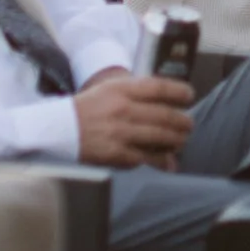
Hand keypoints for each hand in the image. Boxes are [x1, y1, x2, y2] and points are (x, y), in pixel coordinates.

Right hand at [74, 70, 194, 168]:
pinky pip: (145, 157)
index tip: (190, 95)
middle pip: (165, 115)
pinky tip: (169, 163)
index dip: (180, 92)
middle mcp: (123, 109)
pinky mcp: (116, 153)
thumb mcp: (111, 88)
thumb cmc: (89, 107)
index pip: (159, 87)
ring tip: (182, 141)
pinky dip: (160, 160)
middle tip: (189, 124)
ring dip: (177, 140)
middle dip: (183, 121)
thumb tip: (166, 98)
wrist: (60, 128)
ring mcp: (120, 132)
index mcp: (122, 89)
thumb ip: (137, 90)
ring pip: (160, 137)